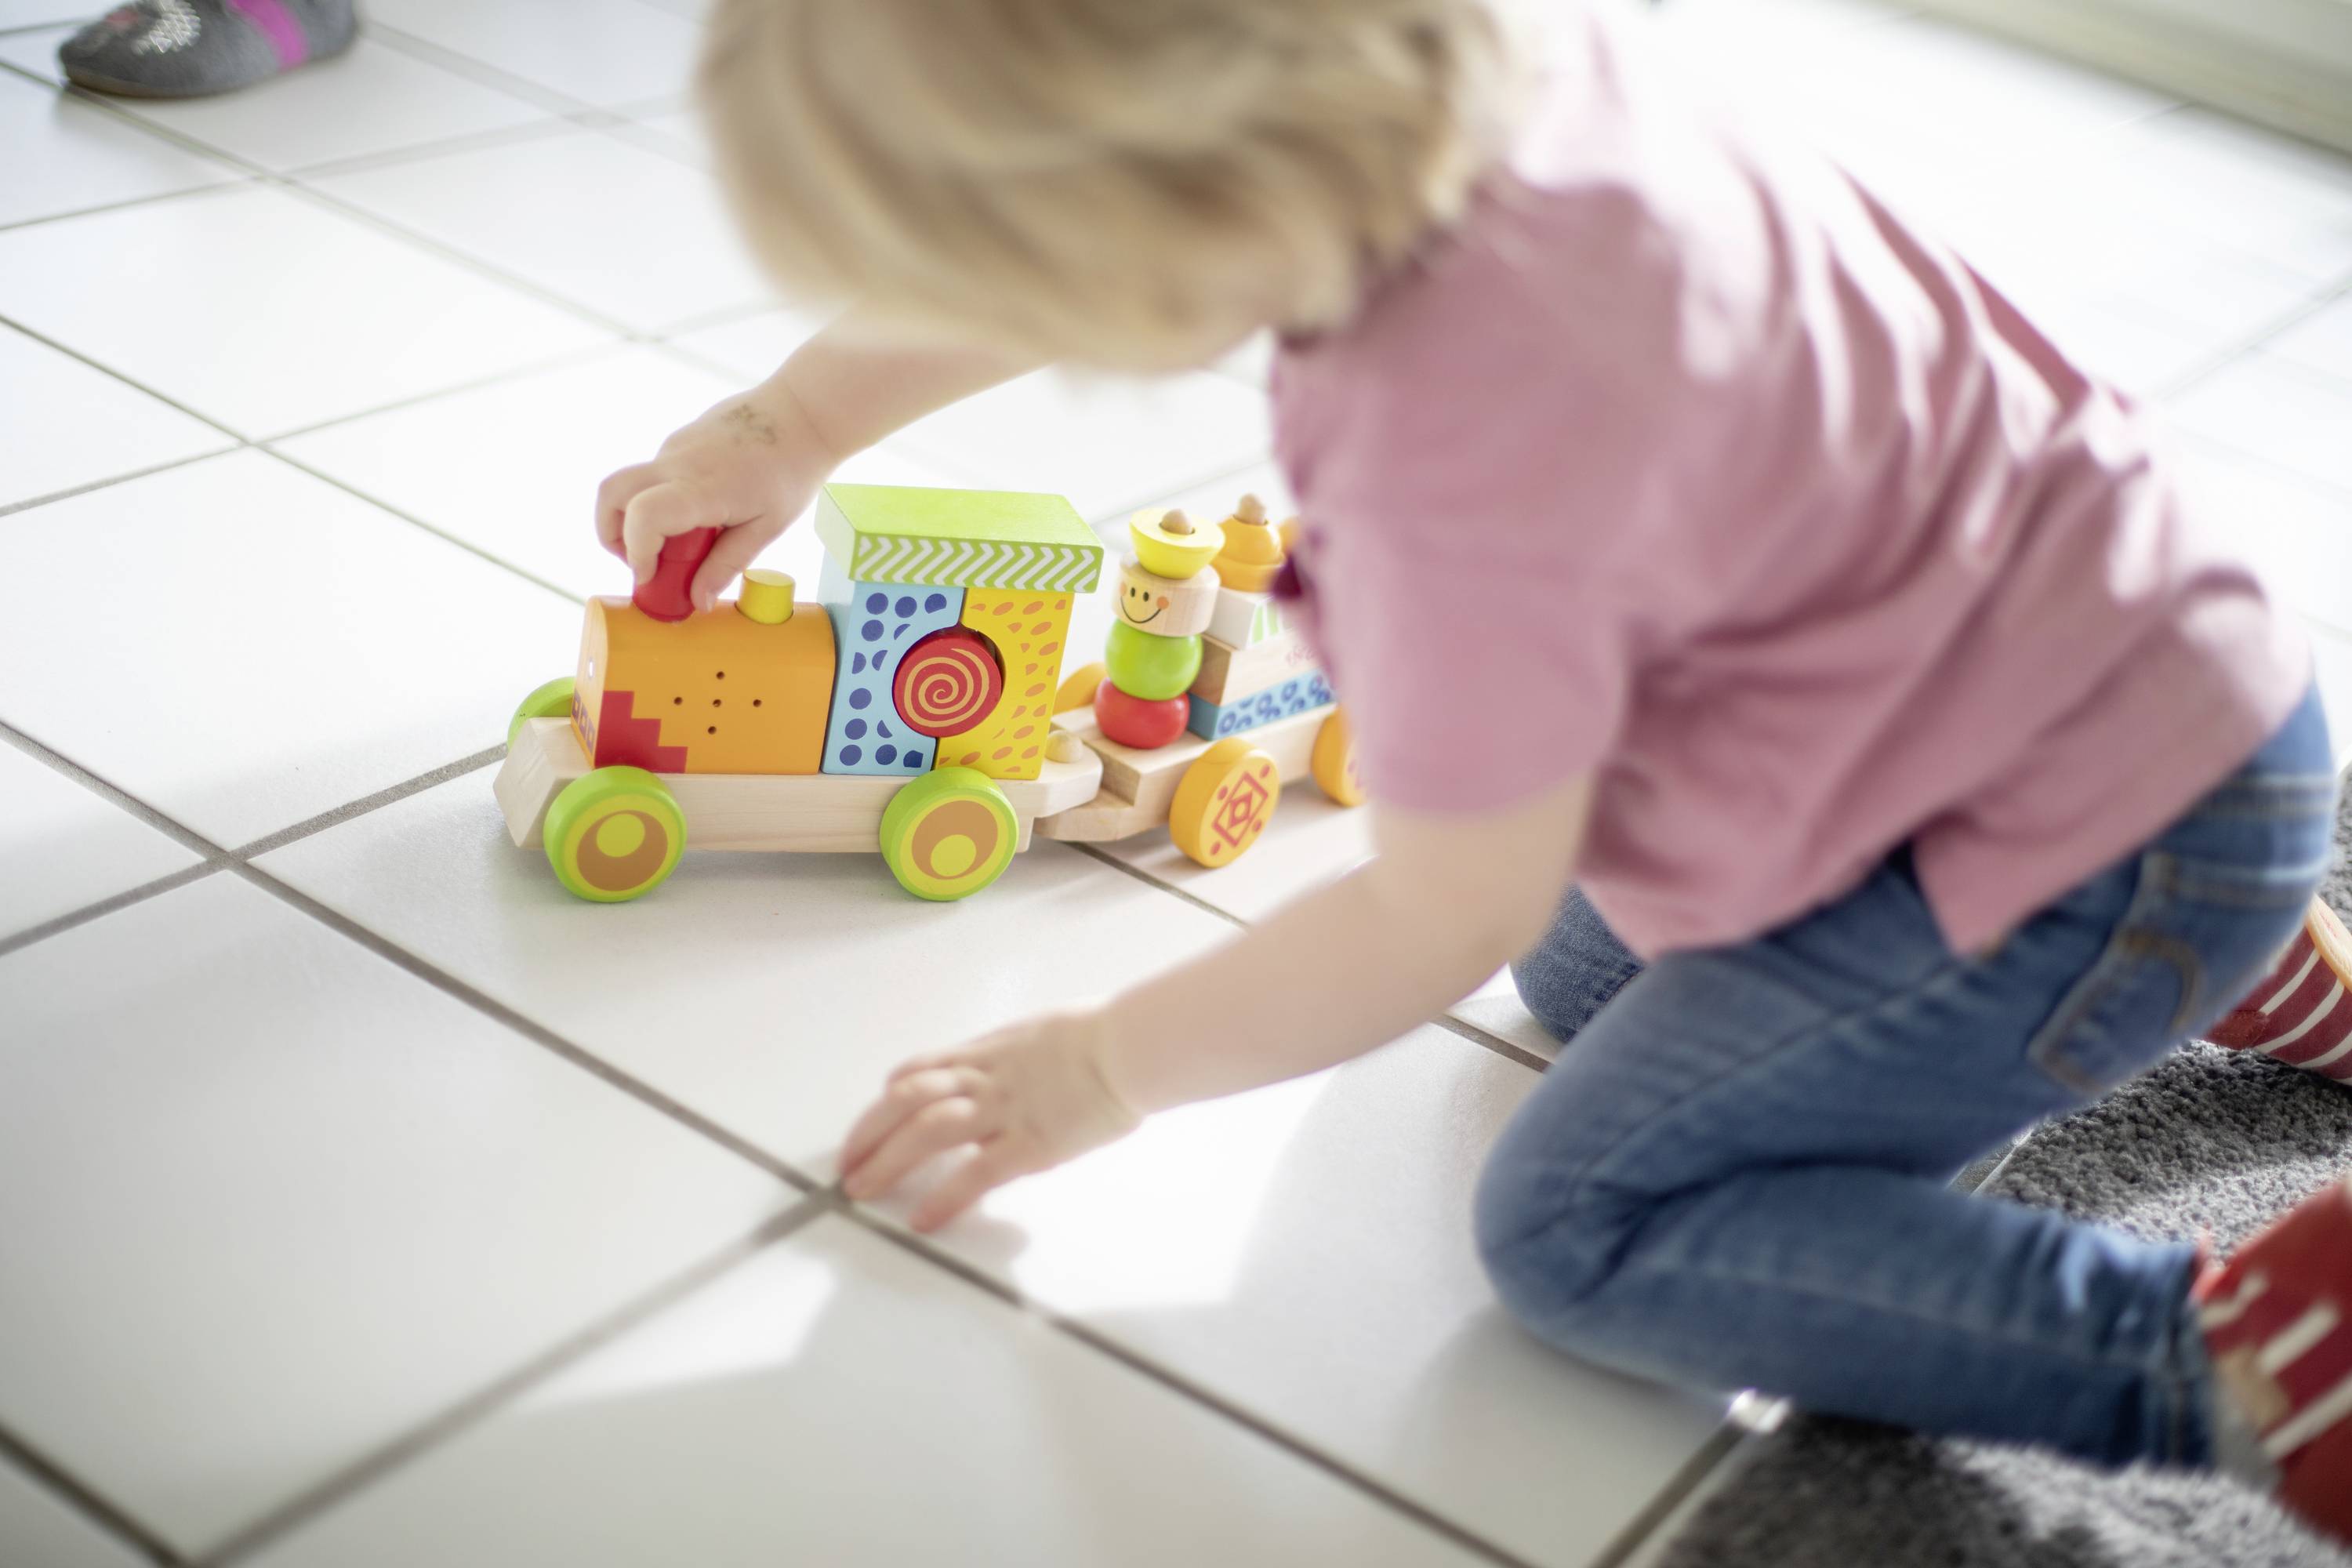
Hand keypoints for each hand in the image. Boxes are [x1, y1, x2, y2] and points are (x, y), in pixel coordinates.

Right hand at [594, 382, 835, 613]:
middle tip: (642, 563)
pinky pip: (653, 476)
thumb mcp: (766, 528)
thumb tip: (697, 602)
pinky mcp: (677, 442)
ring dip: (638, 520)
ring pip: (630, 486)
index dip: (636, 554)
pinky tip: (699, 513)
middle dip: (611, 536)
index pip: (643, 517)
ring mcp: (673, 448)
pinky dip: (659, 501)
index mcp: (702, 489)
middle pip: (610, 494)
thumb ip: (726, 565)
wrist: (802, 411)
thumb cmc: (791, 470)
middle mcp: (677, 463)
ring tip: (679, 543)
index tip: (649, 578)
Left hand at [839, 1008, 1142, 1231]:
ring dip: (887, 1161)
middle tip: (848, 1165)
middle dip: (868, 1133)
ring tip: (862, 1190)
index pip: (920, 1070)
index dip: (889, 1097)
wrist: (1130, 1047)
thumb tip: (1017, 1070)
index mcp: (989, 1052)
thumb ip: (1021, 1056)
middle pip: (907, 1100)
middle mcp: (986, 1079)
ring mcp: (1004, 1112)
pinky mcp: (1030, 1145)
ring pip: (926, 1131)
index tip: (877, 1119)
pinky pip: (974, 1174)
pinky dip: (942, 1197)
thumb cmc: (1104, 1036)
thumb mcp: (1046, 1034)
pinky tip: (921, 1219)